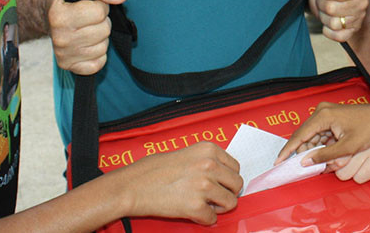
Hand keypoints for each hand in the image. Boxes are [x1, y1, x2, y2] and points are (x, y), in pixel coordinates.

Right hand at [49, 0, 126, 74]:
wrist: (44, 14)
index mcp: (60, 16)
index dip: (101, 6)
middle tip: (90, 18)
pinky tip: (89, 44)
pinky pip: (97, 64)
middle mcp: (60, 38)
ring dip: (101, 38)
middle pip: (103, 30)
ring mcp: (63, 54)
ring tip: (88, 29)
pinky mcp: (67, 65)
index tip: (92, 4)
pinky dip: (98, 55)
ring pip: (103, 47)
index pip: (99, 12)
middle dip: (102, 22)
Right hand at [121, 142, 241, 224]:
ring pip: (230, 202)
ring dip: (218, 207)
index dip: (227, 178)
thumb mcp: (184, 153)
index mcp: (208, 150)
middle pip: (237, 184)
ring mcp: (204, 186)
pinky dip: (204, 219)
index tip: (220, 183)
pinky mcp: (196, 206)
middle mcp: (209, 165)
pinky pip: (212, 218)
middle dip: (227, 192)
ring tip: (203, 204)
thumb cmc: (152, 170)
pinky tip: (192, 213)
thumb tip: (221, 175)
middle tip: (214, 197)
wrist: (132, 186)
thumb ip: (205, 161)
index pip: (235, 167)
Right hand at [277, 101, 369, 166]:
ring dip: (313, 150)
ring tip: (315, 164)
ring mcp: (327, 113)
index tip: (278, 162)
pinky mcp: (332, 117)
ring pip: (313, 135)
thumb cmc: (369, 130)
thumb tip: (305, 162)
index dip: (288, 150)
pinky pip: (321, 133)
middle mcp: (322, 111)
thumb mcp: (347, 147)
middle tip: (297, 168)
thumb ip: (324, 155)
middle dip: (302, 152)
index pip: (300, 135)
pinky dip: (321, 145)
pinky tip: (323, 156)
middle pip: (305, 135)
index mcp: (323, 116)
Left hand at [309, 0, 368, 42]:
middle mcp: (362, 1)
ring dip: (323, 15)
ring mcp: (359, 17)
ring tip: (325, 6)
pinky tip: (327, 20)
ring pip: (334, 24)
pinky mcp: (353, 30)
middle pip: (333, 9)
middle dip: (321, 2)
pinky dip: (329, 30)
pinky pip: (339, 37)